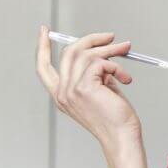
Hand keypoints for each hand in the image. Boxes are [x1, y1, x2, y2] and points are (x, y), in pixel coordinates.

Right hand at [33, 26, 141, 150]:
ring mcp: (71, 90)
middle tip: (111, 38)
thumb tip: (102, 47)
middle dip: (92, 39)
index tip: (44, 31)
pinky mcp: (84, 88)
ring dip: (110, 49)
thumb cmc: (115, 118)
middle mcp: (62, 92)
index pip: (43, 67)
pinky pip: (100, 63)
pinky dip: (116, 66)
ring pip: (86, 54)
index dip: (42, 47)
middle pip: (68, 52)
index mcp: (61, 95)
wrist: (121, 137)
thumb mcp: (98, 90)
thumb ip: (93, 71)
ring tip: (125, 52)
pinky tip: (125, 78)